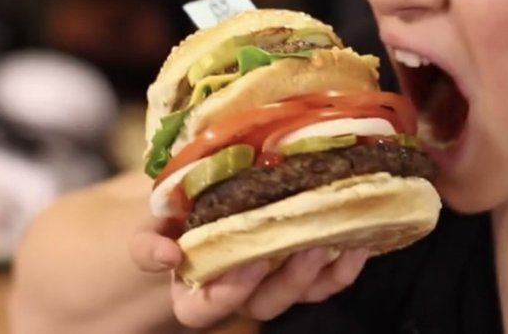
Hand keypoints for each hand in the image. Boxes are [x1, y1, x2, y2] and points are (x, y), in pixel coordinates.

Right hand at [129, 216, 368, 328]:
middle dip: (283, 281)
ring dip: (315, 273)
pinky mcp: (305, 271)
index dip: (224, 292)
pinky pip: (326, 281)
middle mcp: (237, 294)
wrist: (212, 197)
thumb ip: (150, 238)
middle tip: (295, 248)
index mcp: (195, 289)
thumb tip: (167, 255)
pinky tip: (357, 243)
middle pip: (260, 304)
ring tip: (329, 241)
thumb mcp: (156, 221)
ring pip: (297, 294)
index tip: (248, 263)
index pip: (200, 309)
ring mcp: (274, 283)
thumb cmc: (181, 213)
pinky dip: (344, 267)